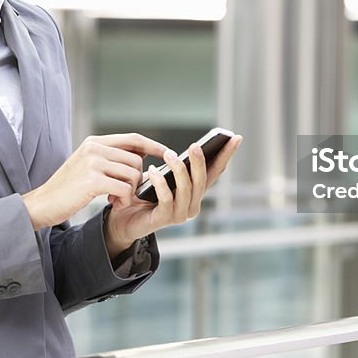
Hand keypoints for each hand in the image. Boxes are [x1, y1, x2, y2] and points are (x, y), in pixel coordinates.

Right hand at [21, 133, 166, 229]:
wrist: (42, 204)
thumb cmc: (67, 188)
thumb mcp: (87, 165)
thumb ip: (110, 158)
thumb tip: (141, 155)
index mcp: (95, 142)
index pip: (133, 138)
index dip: (153, 145)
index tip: (168, 153)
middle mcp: (95, 148)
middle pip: (136, 160)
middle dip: (137, 179)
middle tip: (124, 193)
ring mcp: (93, 163)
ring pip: (133, 174)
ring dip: (130, 191)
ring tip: (117, 199)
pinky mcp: (92, 181)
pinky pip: (125, 189)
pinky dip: (124, 199)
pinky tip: (113, 203)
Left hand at [103, 135, 242, 254]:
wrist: (123, 219)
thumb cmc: (143, 195)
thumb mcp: (163, 176)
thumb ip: (176, 167)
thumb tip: (190, 149)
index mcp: (195, 192)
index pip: (215, 171)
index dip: (226, 155)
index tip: (235, 138)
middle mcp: (192, 205)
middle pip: (202, 180)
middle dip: (200, 162)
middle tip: (195, 145)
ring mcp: (181, 214)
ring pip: (186, 189)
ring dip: (178, 169)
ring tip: (168, 154)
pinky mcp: (164, 219)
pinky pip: (167, 198)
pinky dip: (160, 182)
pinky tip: (153, 170)